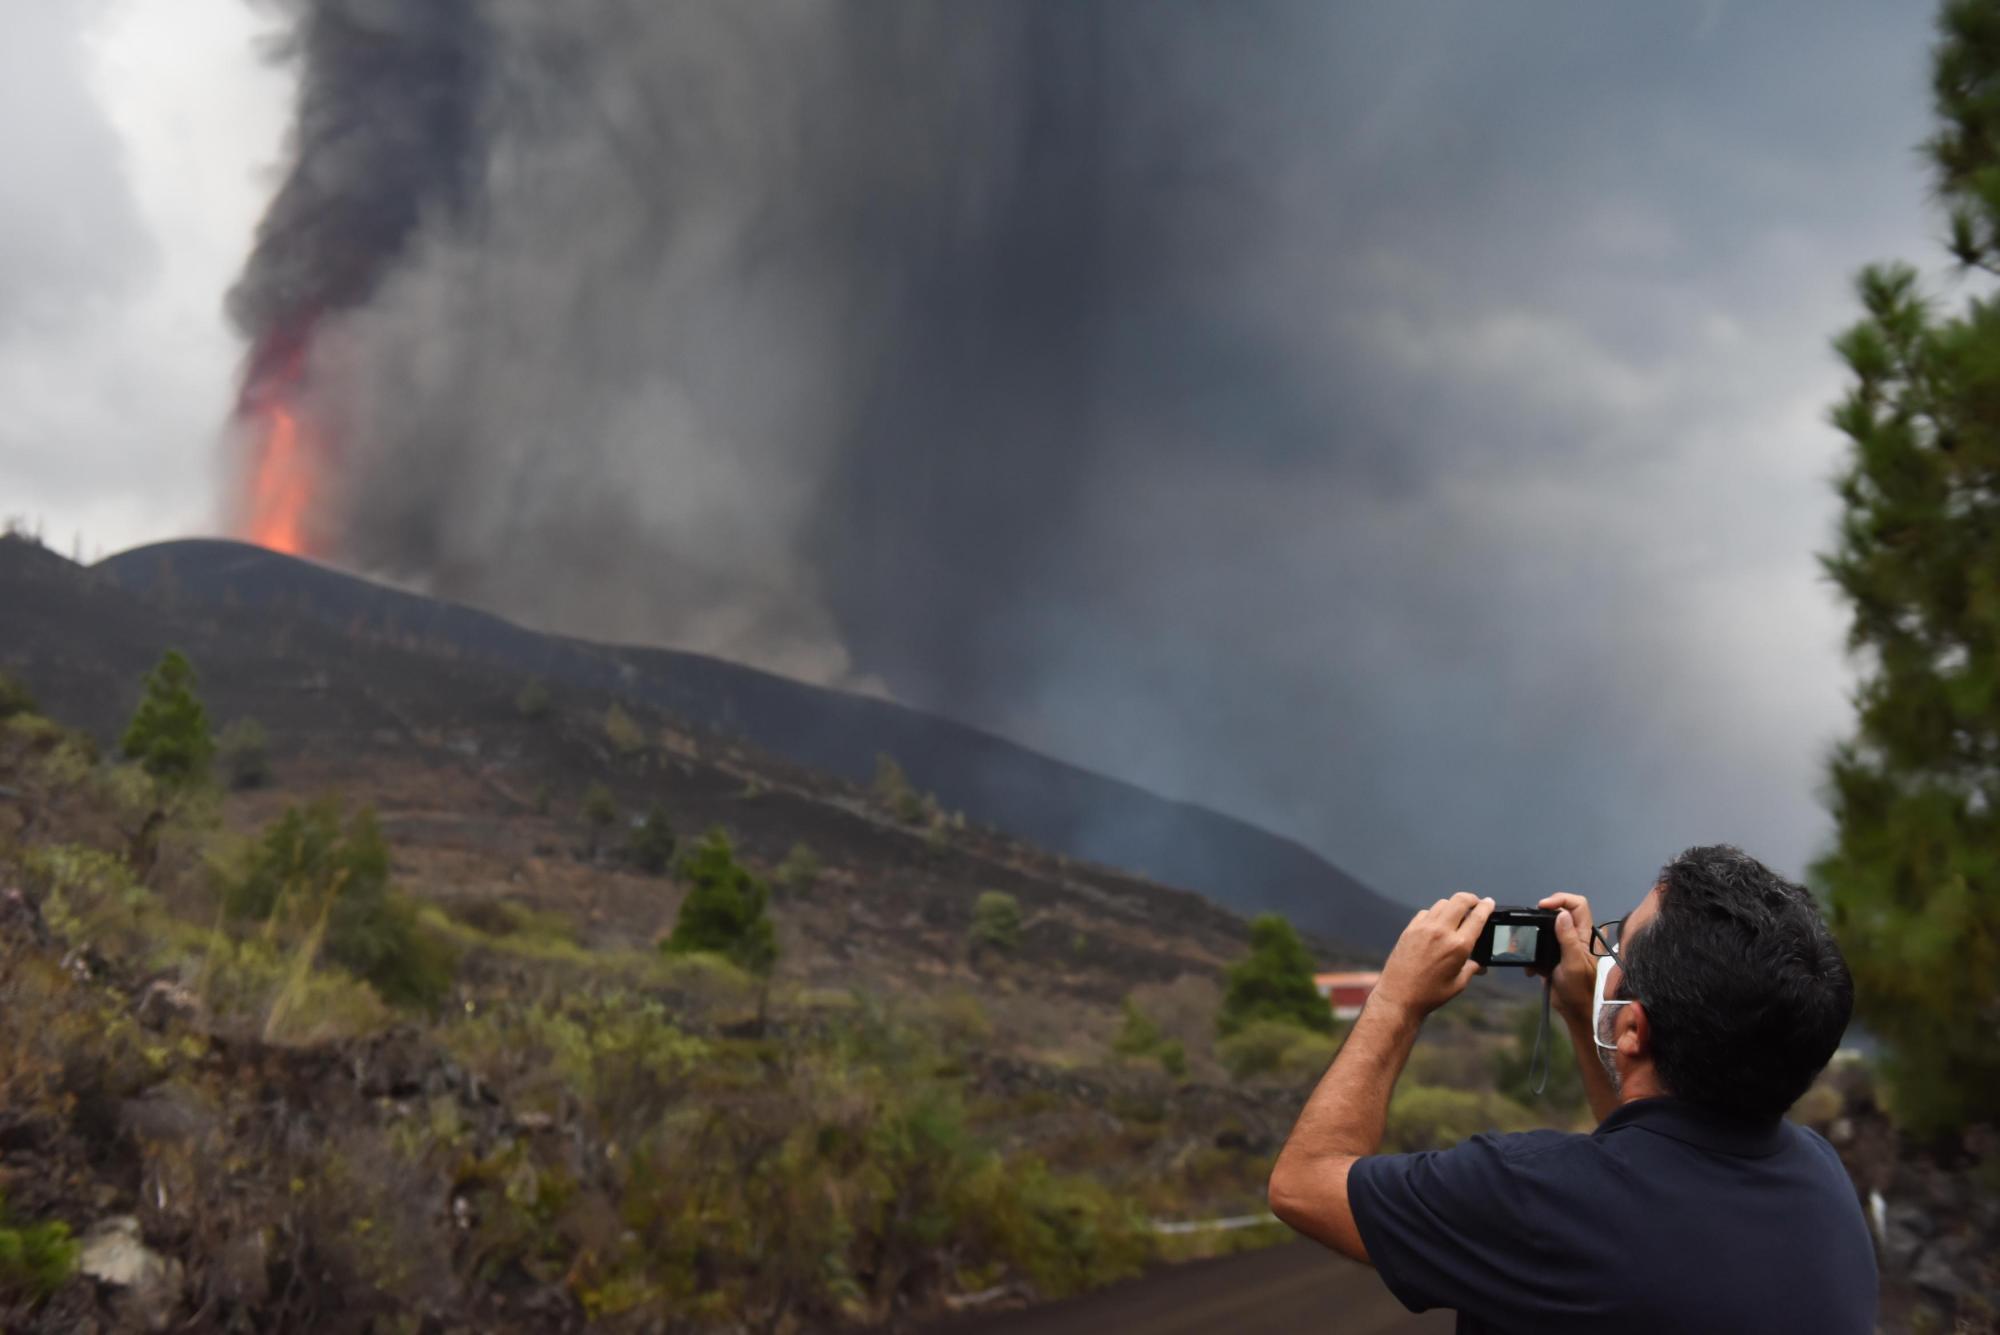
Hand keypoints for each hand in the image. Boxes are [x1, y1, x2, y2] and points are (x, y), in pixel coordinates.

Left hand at [1373, 893, 1494, 1019]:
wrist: (1399, 996)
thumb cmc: (1430, 994)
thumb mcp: (1458, 983)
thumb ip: (1472, 969)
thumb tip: (1480, 964)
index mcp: (1459, 946)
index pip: (1478, 916)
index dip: (1487, 906)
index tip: (1489, 902)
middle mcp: (1441, 932)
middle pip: (1460, 900)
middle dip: (1471, 898)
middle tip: (1475, 902)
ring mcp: (1424, 928)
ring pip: (1442, 903)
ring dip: (1453, 906)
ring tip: (1456, 915)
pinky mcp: (1409, 930)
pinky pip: (1426, 913)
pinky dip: (1435, 914)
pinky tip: (1436, 924)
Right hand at [1530, 892, 1594, 1024]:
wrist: (1573, 1010)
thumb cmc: (1580, 990)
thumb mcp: (1573, 963)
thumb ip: (1568, 938)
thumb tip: (1561, 914)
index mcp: (1586, 935)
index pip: (1578, 905)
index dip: (1561, 899)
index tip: (1543, 906)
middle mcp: (1576, 936)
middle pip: (1560, 912)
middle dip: (1543, 917)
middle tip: (1531, 925)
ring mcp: (1564, 945)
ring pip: (1547, 928)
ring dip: (1535, 937)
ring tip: (1530, 949)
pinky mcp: (1553, 955)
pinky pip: (1539, 945)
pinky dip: (1532, 955)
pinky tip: (1533, 968)